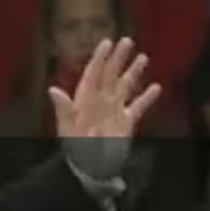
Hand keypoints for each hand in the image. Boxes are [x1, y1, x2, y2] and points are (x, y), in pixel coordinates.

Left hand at [50, 37, 162, 180]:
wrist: (91, 170)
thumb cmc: (76, 150)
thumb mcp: (67, 129)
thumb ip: (63, 109)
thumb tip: (53, 90)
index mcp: (85, 100)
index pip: (93, 73)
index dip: (100, 58)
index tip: (107, 42)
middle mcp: (100, 101)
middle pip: (111, 75)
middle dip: (118, 58)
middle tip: (127, 40)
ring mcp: (114, 111)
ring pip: (125, 87)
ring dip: (133, 73)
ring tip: (143, 58)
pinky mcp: (126, 123)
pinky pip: (138, 107)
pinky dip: (146, 98)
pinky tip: (156, 88)